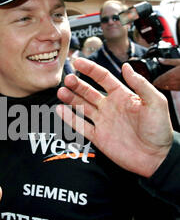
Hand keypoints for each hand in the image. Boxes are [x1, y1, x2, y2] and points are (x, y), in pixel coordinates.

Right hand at [56, 58, 172, 176]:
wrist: (156, 158)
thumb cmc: (160, 130)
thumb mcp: (155, 102)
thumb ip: (140, 84)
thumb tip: (126, 66)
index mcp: (123, 96)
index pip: (103, 78)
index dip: (90, 69)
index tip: (77, 61)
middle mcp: (110, 107)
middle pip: (89, 91)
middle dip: (77, 84)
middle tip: (67, 79)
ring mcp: (103, 122)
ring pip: (82, 107)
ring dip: (71, 98)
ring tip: (61, 92)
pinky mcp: (98, 137)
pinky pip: (80, 126)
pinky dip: (69, 118)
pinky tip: (60, 109)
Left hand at [152, 59, 179, 89]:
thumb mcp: (179, 61)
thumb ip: (168, 61)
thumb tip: (160, 59)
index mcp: (171, 75)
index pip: (159, 80)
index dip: (155, 81)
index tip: (152, 81)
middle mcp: (173, 82)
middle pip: (162, 85)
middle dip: (157, 84)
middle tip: (154, 83)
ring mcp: (177, 86)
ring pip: (167, 88)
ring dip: (163, 86)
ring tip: (160, 85)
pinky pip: (173, 89)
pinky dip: (169, 87)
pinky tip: (169, 86)